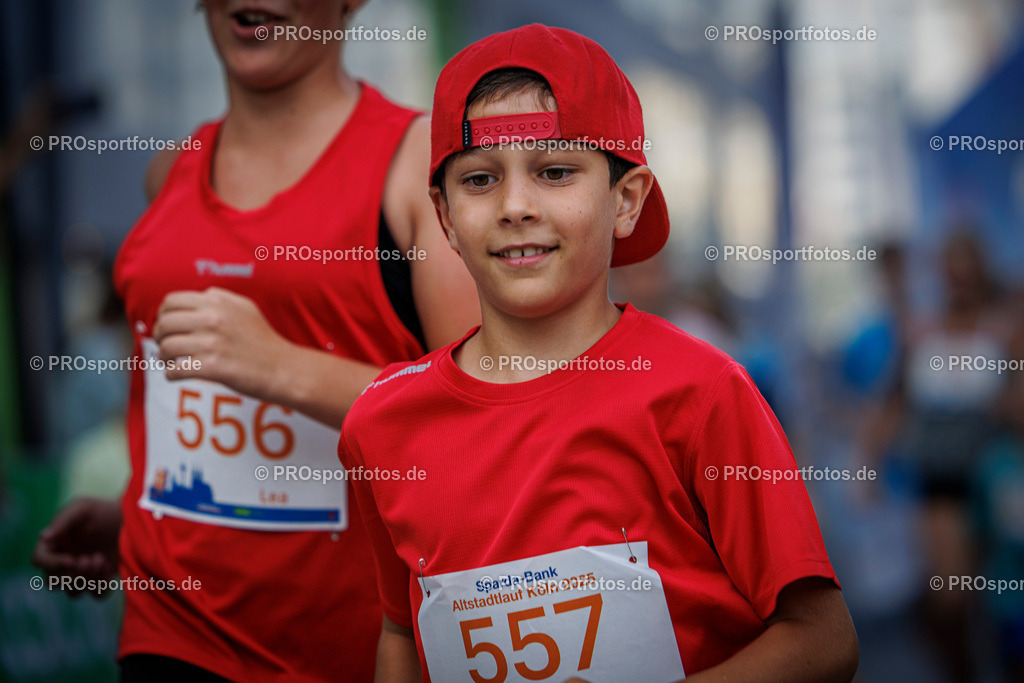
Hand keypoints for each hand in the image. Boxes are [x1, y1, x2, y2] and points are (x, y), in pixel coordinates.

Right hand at [31, 497, 121, 597]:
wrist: (129, 519)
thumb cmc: (102, 511)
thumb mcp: (82, 508)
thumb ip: (63, 521)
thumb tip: (43, 537)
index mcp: (53, 545)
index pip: (39, 560)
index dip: (51, 564)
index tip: (70, 559)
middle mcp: (63, 562)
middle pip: (54, 582)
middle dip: (71, 574)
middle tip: (88, 559)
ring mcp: (82, 574)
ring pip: (73, 592)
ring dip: (85, 580)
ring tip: (99, 558)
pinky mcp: (101, 580)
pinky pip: (97, 594)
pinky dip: (102, 584)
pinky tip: (108, 565)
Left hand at [153, 287, 291, 400]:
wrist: (282, 368)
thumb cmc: (264, 341)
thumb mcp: (246, 308)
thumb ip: (221, 298)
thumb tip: (198, 296)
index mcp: (218, 303)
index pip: (172, 301)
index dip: (162, 314)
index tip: (166, 326)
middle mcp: (213, 320)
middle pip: (164, 324)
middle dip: (159, 336)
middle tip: (166, 345)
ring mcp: (211, 344)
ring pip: (166, 348)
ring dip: (164, 358)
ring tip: (171, 362)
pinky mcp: (212, 368)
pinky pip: (175, 370)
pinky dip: (171, 374)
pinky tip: (178, 375)